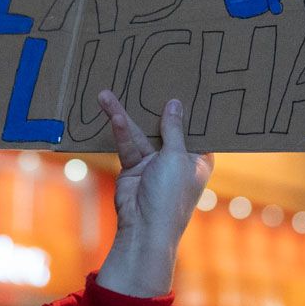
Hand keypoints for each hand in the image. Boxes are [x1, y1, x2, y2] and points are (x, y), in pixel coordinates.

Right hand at [94, 90, 213, 297]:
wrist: (144, 228)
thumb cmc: (171, 195)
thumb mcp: (177, 157)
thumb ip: (174, 129)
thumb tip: (175, 103)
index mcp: (199, 157)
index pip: (197, 127)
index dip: (191, 107)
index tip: (187, 81)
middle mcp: (178, 158)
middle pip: (166, 126)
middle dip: (154, 106)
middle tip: (146, 77)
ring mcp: (154, 162)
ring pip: (140, 133)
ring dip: (123, 115)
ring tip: (106, 94)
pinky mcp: (134, 167)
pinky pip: (127, 144)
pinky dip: (119, 130)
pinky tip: (111, 113)